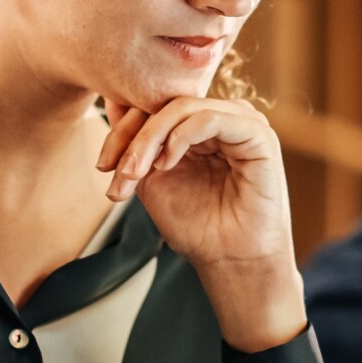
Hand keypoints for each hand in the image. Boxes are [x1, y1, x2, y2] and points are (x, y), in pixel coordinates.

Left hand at [97, 97, 306, 351]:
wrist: (229, 261)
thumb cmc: (197, 226)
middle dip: (132, 136)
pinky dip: (180, 137)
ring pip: (184, 107)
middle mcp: (222, 117)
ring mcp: (242, 123)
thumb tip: (111, 101)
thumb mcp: (152, 179)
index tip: (103, 166)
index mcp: (200, 126)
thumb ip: (135, 144)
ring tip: (136, 172)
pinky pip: (210, 118)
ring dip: (150, 138)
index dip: (123, 129)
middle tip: (117, 171)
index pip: (155, 105)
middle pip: (166, 103)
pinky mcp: (258, 135)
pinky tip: (167, 164)